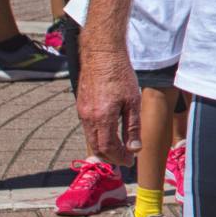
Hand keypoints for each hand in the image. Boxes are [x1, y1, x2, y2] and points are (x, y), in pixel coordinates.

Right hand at [76, 45, 141, 164]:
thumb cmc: (120, 75)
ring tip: (118, 151)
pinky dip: (98, 137)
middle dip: (111, 157)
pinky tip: (108, 135)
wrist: (102, 55)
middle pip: (96, 147)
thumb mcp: (133, 102)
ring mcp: (82, 111)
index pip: (108, 148)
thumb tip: (134, 149)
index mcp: (102, 118)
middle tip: (124, 160)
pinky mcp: (81, 105)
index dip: (119, 157)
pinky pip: (87, 128)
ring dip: (103, 148)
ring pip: (90, 138)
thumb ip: (132, 127)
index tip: (130, 162)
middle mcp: (88, 117)